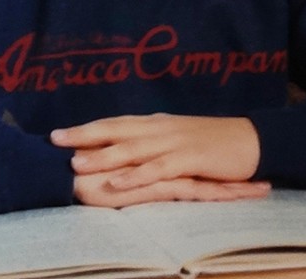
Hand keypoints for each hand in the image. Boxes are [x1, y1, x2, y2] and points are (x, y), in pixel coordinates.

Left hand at [51, 113, 262, 201]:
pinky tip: (116, 182)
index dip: (87, 128)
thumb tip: (128, 151)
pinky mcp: (189, 159)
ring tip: (75, 162)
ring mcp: (174, 142)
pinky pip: (157, 168)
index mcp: (156, 124)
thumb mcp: (179, 141)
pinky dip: (135, 175)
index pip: (115, 124)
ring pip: (132, 148)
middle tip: (54, 139)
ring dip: (102, 155)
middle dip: (84, 134)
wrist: (251, 141)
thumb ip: (154, 145)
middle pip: (116, 129)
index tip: (58, 133)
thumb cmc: (214, 144)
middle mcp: (160, 128)